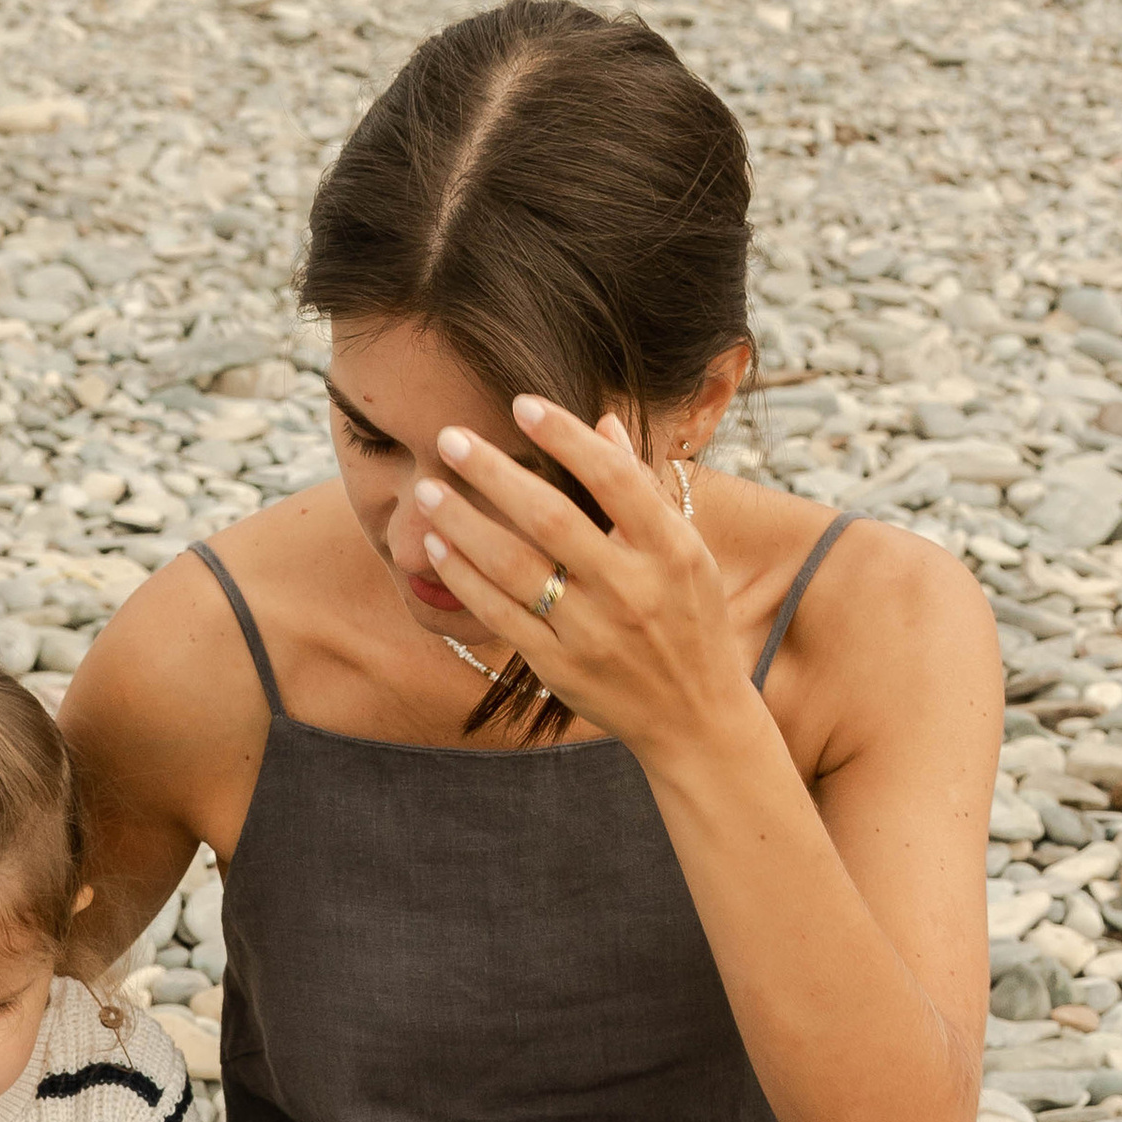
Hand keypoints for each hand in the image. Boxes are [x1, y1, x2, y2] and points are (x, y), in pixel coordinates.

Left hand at [413, 399, 753, 766]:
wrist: (694, 718)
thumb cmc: (692, 623)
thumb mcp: (688, 553)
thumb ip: (644, 490)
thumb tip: (604, 423)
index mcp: (670, 551)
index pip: (613, 478)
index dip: (565, 436)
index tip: (521, 404)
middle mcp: (631, 589)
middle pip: (550, 517)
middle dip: (494, 473)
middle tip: (450, 437)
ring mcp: (592, 632)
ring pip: (514, 567)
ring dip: (463, 523)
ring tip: (427, 489)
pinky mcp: (560, 668)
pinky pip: (500, 615)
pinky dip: (464, 578)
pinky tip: (437, 546)